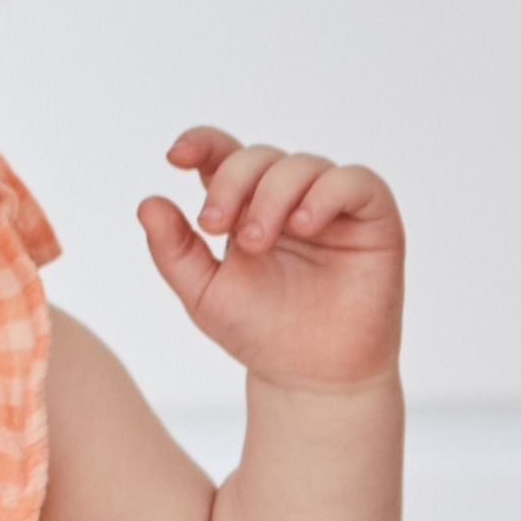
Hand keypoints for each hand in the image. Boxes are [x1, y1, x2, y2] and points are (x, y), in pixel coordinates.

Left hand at [137, 127, 403, 390]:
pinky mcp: (372, 217)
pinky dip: (325, 194)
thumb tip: (147, 202)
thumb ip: (174, 249)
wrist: (309, 375)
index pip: (223, 157)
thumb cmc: (258, 330)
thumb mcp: (203, 291)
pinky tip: (303, 224)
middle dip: (231, 182)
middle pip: (258, 157)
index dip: (201, 144)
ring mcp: (330, 204)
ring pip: (301, 165)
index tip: (175, 157)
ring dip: (271, 196)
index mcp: (244, 207)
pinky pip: (354, 181)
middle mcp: (287, 197)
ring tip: (256, 242)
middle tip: (214, 225)